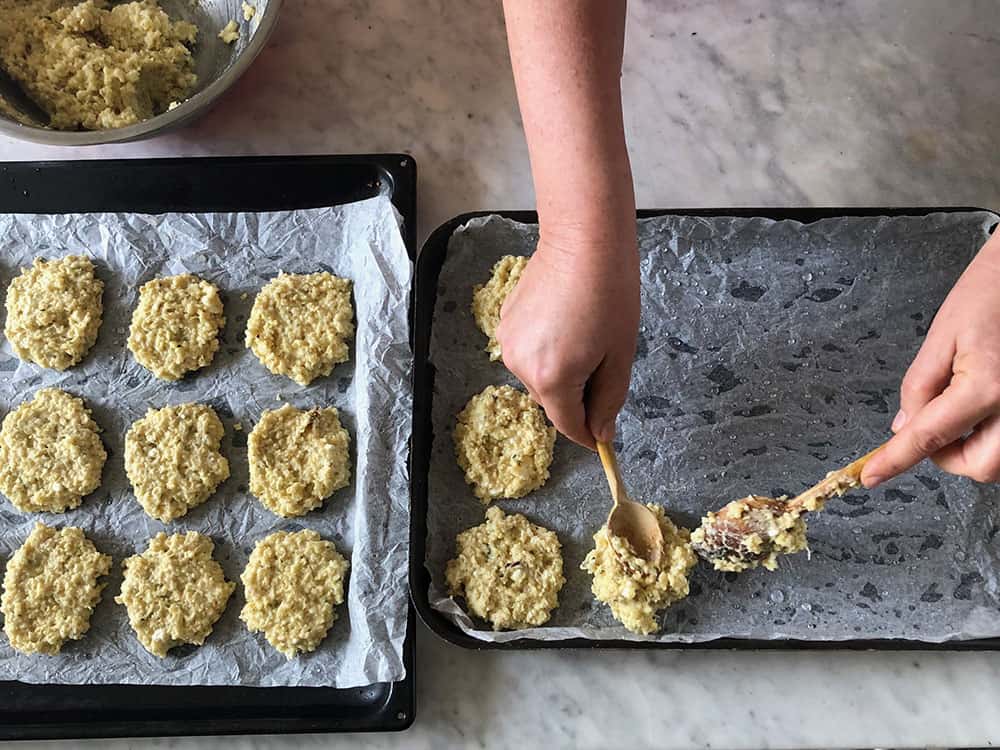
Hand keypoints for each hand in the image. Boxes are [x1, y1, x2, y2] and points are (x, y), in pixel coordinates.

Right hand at [496, 232, 639, 448]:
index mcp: (552, 378)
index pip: (568, 425)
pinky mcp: (505, 321)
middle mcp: (521, 365)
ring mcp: (509, 342)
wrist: (583, 241)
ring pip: (538, 376)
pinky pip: (528, 351)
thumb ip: (609, 400)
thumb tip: (601, 432)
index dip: (587, 435)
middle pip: (552, 401)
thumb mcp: (620, 355)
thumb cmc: (610, 293)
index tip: (602, 438)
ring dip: (560, 371)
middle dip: (577, 396)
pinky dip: (547, 348)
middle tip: (605, 365)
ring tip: (585, 336)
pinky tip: (567, 321)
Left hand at [862, 230, 999, 486]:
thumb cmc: (991, 292)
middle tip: (931, 429)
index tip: (870, 477)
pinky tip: (982, 410)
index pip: (929, 437)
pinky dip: (993, 438)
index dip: (896, 460)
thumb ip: (919, 387)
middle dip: (948, 458)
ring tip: (959, 412)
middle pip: (979, 467)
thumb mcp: (942, 336)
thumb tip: (904, 426)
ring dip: (974, 450)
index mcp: (987, 388)